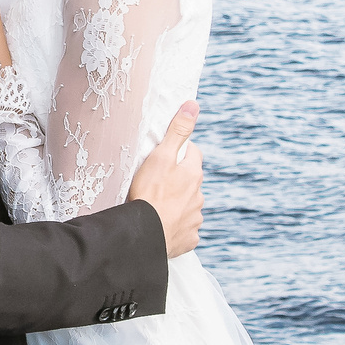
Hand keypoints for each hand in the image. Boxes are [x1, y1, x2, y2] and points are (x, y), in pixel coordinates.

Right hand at [127, 102, 201, 259]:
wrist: (145, 234)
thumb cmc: (150, 193)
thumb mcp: (160, 156)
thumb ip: (177, 131)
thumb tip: (193, 105)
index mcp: (193, 174)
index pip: (193, 154)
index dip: (179, 152)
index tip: (165, 156)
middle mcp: (199, 196)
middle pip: (191, 181)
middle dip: (179, 180)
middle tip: (156, 182)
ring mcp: (195, 218)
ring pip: (189, 206)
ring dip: (178, 204)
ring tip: (157, 205)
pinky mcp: (189, 238)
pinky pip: (185, 229)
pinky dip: (177, 226)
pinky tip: (162, 225)